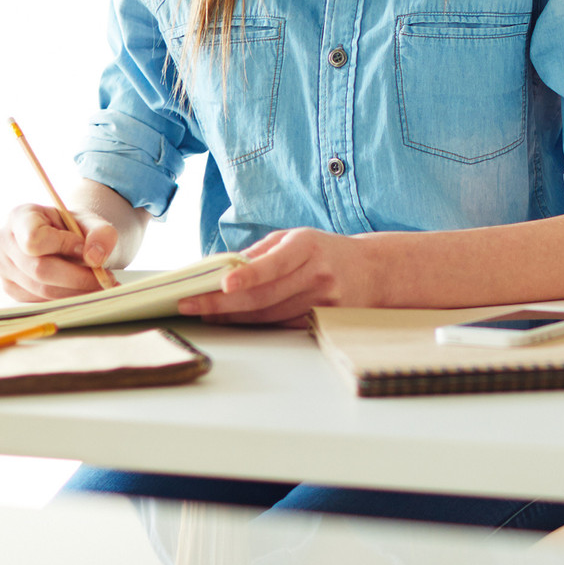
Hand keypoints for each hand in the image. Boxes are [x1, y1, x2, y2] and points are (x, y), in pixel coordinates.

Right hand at [0, 203, 119, 300]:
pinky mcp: (12, 289)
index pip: (34, 239)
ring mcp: (4, 268)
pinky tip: (83, 291)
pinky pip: (40, 301)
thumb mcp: (93, 222)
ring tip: (100, 285)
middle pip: (40, 269)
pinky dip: (66, 299)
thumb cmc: (76, 228)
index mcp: (20, 217)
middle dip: (77, 277)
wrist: (67, 240)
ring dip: (75, 291)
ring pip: (42, 289)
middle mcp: (5, 242)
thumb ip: (100, 233)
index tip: (87, 249)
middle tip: (106, 279)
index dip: (64, 246)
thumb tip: (95, 258)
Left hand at [182, 227, 379, 324]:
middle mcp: (316, 274)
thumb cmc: (324, 251)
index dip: (247, 276)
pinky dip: (255, 324)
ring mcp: (322, 300)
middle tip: (191, 305)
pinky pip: (282, 326)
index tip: (222, 284)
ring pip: (269, 316)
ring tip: (205, 313)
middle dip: (223, 303)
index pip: (274, 264)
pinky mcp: (322, 320)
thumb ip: (261, 253)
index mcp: (307, 246)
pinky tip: (235, 320)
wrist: (372, 271)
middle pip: (264, 296)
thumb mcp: (295, 238)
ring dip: (233, 317)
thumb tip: (221, 267)